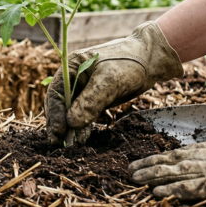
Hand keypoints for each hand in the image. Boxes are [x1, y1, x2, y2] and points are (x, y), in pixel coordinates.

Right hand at [44, 22, 182, 143]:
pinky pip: (83, 115)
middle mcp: (72, 79)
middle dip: (59, 124)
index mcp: (70, 67)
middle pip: (60, 104)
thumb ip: (90, 101)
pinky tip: (82, 138)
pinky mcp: (94, 99)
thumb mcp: (109, 81)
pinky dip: (81, 127)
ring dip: (69, 128)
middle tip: (58, 143)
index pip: (56, 93)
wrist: (150, 60)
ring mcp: (83, 90)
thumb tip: (72, 123)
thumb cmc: (129, 62)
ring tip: (69, 145)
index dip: (55, 113)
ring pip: (70, 112)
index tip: (58, 131)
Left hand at [129, 111, 205, 203]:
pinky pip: (190, 188)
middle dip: (151, 164)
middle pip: (176, 159)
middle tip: (131, 168)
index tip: (153, 158)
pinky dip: (170, 190)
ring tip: (132, 177)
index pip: (190, 151)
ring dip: (151, 174)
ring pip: (175, 170)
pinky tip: (154, 192)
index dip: (168, 156)